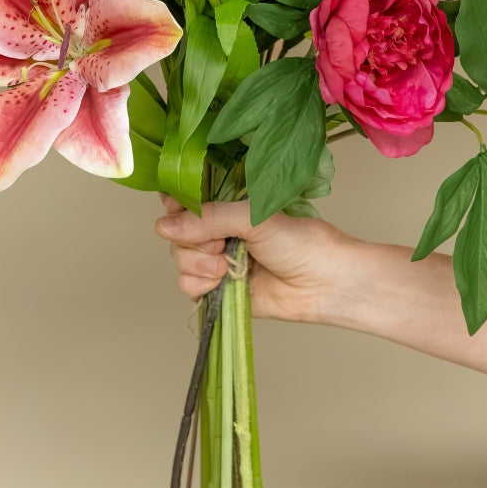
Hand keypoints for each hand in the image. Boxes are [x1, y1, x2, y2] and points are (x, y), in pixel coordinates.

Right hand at [155, 195, 357, 323]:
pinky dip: (200, 284)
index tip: (177, 208)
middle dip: (193, 240)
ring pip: (179, 260)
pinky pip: (188, 286)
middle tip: (221, 244)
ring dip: (198, 264)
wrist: (324, 284)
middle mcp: (218, 231)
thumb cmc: (300, 242)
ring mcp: (216, 260)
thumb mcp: (253, 218)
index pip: (186, 199)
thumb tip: (163, 225)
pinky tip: (224, 281)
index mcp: (227, 205)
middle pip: (176, 232)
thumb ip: (208, 218)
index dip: (176, 204)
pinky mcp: (217, 289)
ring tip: (227, 266)